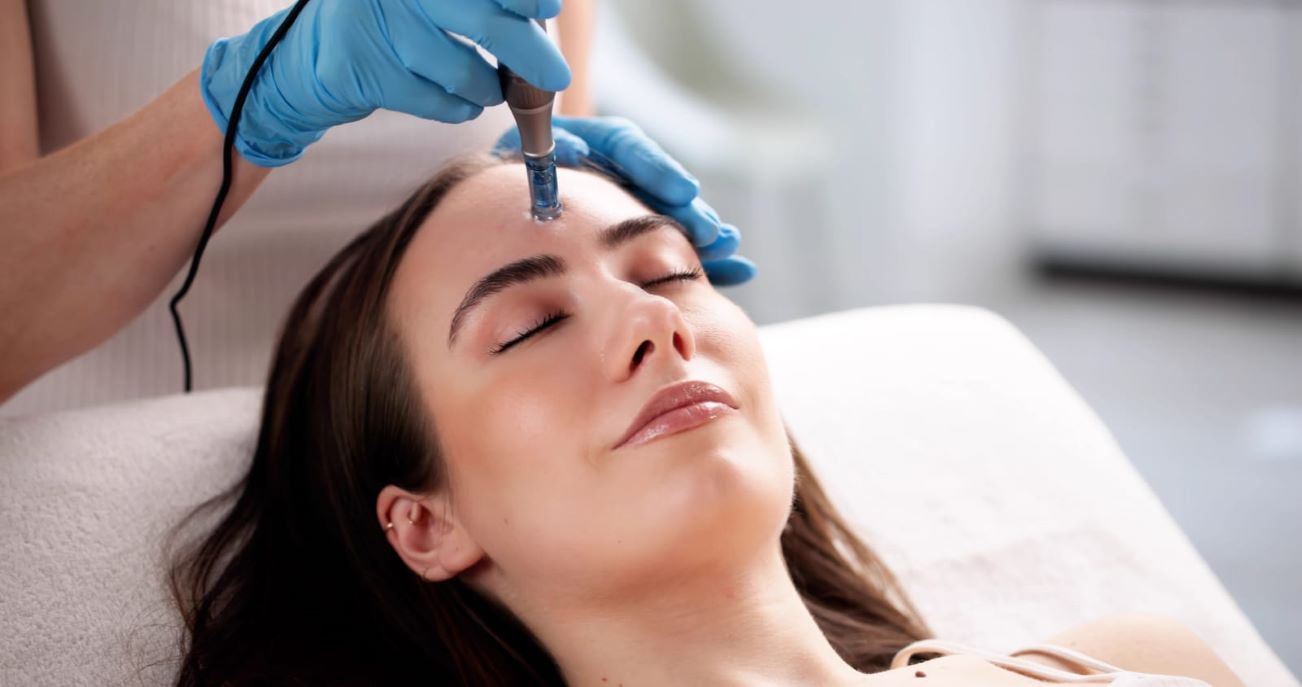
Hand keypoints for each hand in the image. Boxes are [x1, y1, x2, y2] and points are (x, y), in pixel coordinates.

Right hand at [200, 0, 571, 166]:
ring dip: (486, 88)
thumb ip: (481, 4)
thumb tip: (542, 13)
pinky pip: (437, 101)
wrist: (305, 60)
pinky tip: (458, 99)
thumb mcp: (432, 1)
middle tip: (555, 77)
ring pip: (463, 70)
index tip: (547, 8)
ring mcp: (374, 24)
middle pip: (483, 21)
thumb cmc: (390, 25)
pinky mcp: (362, 69)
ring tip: (487, 86)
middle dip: (528, 53)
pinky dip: (457, 107)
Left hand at [495, 116, 756, 285]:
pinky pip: (678, 247)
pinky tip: (739, 269)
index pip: (625, 146)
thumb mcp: (525, 159)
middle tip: (710, 230)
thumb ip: (546, 162)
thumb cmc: (512, 179)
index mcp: (588, 143)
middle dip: (686, 209)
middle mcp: (619, 171)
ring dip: (705, 233)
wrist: (512, 195)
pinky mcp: (643, 236)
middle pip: (660, 186)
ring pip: (675, 217)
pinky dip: (708, 258)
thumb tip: (564, 156)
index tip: (682, 190)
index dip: (655, 168)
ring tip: (728, 245)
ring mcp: (635, 203)